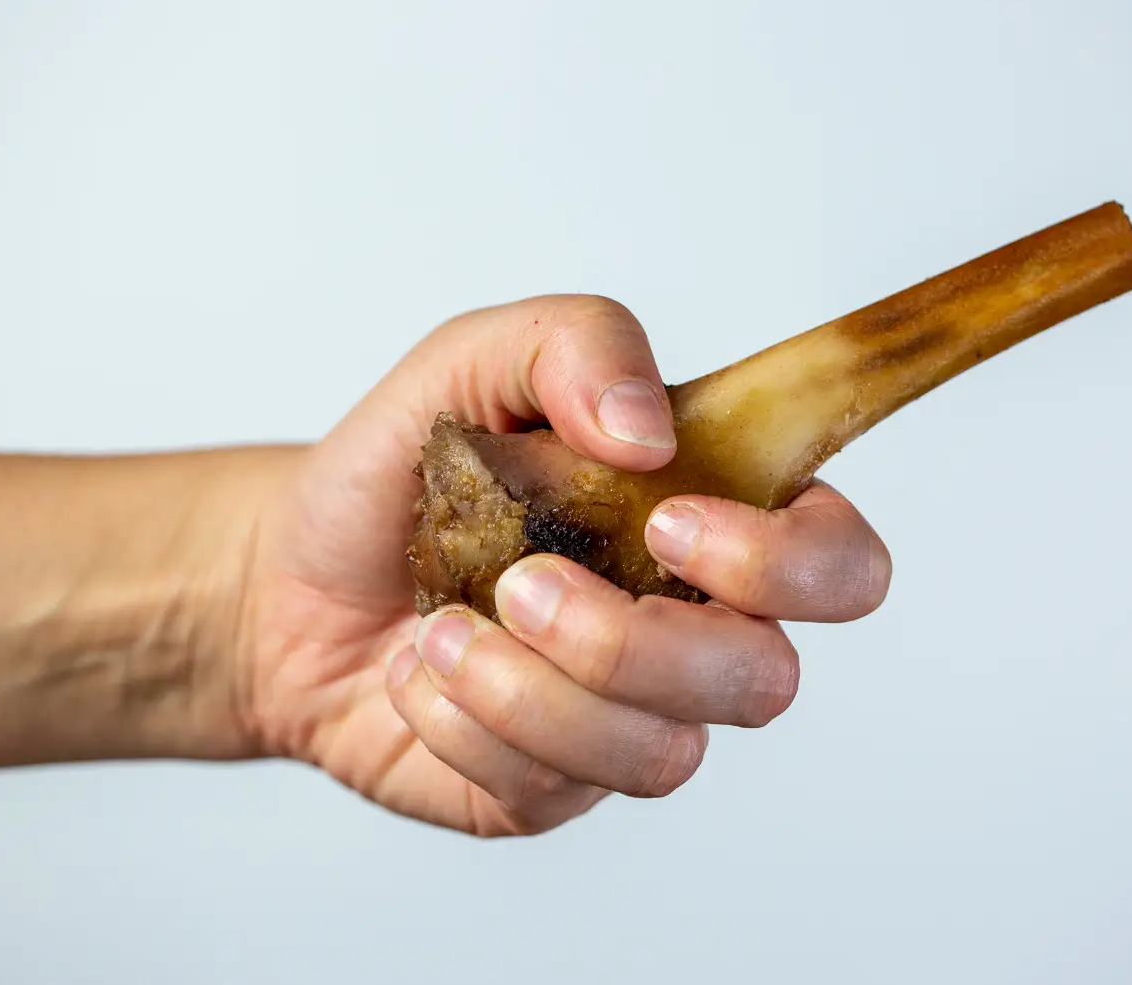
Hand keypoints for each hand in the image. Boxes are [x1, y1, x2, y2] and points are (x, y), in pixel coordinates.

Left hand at [240, 295, 890, 835]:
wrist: (290, 575)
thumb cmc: (403, 469)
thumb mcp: (474, 361)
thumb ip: (575, 344)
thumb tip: (649, 431)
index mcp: (711, 524)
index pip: (841, 564)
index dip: (788, 561)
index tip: (666, 517)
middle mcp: (692, 630)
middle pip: (766, 680)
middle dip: (640, 641)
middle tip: (525, 583)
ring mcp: (629, 719)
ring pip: (666, 753)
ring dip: (537, 689)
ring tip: (445, 629)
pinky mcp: (555, 787)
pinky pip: (556, 787)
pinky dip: (469, 723)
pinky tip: (422, 672)